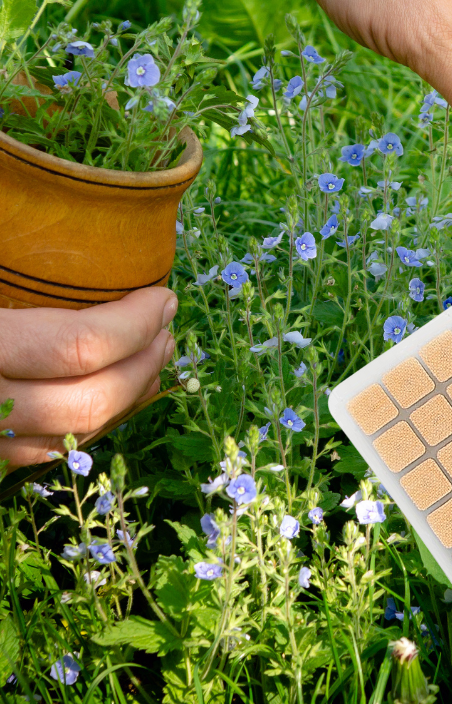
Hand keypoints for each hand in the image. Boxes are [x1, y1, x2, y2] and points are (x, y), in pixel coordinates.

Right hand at [0, 288, 175, 468]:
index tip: (163, 301)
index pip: (83, 345)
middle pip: (92, 399)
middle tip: (165, 336)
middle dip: (143, 366)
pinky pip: (45, 451)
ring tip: (151, 365)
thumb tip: (106, 252)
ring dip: (126, 400)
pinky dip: (90, 424)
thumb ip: (35, 279)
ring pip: (75, 435)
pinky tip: (110, 398)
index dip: (138, 324)